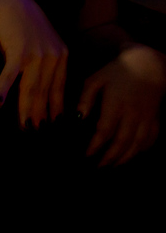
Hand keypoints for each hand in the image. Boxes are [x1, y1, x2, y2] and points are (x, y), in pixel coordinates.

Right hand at [0, 0, 67, 127]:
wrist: (10, 2)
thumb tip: (41, 89)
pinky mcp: (18, 49)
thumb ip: (46, 63)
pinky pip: (10, 74)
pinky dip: (3, 89)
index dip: (54, 110)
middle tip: (36, 134)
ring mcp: (36, 53)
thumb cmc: (23, 25)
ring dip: (25, 109)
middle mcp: (53, 55)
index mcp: (61, 55)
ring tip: (23, 127)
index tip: (51, 127)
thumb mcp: (41, 43)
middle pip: (45, 92)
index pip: (58, 89)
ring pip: (31, 88)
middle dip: (40, 115)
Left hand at [80, 44, 165, 164]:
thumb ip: (85, 98)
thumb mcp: (96, 79)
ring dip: (125, 158)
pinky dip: (142, 149)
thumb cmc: (117, 72)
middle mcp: (133, 113)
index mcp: (116, 103)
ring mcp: (146, 116)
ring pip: (138, 144)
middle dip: (110, 157)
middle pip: (123, 142)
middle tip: (98, 167)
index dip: (96, 145)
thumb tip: (77, 118)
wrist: (148, 64)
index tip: (86, 155)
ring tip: (113, 166)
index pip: (105, 130)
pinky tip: (132, 155)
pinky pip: (151, 138)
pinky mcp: (155, 118)